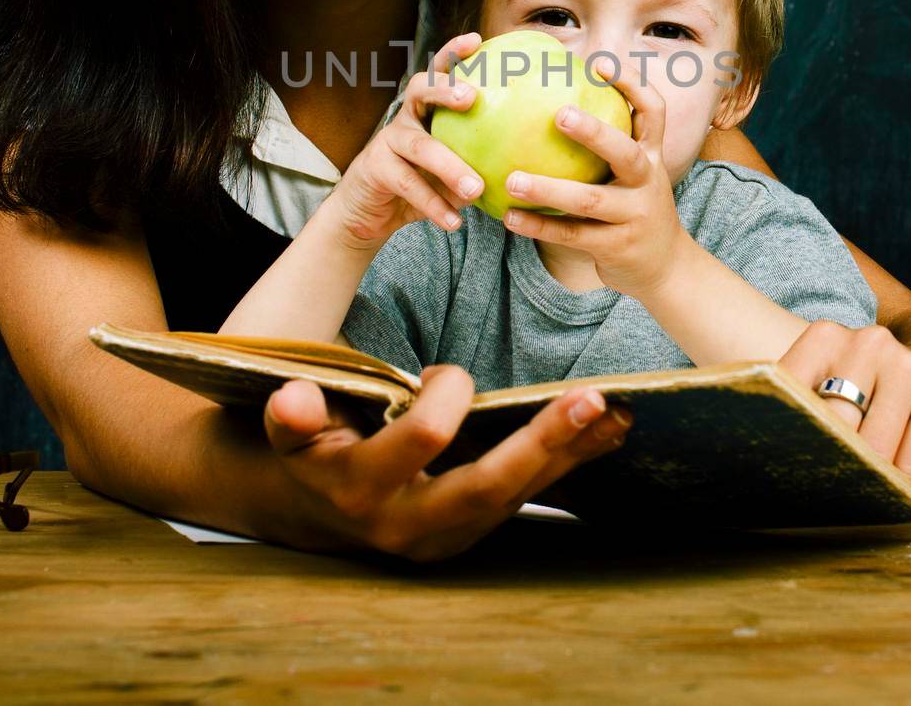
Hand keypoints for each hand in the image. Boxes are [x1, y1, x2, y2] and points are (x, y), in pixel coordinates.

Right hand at [262, 365, 631, 560]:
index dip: (447, 394)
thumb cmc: (310, 453)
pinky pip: (524, 498)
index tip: (449, 374)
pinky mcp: (470, 535)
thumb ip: (293, 415)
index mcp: (362, 489)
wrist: (314, 513)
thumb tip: (292, 395)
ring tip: (619, 415)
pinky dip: (565, 463)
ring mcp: (444, 536)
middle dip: (544, 441)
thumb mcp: (290, 433)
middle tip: (595, 400)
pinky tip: (605, 434)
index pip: (424, 438)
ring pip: (517, 496)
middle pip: (488, 486)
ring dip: (571, 454)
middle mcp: (408, 523)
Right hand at [326, 32, 485, 249]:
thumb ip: (480, 159)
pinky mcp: (375, 168)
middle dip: (444, 88)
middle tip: (471, 97)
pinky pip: (408, 184)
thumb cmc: (423, 184)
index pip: (438, 71)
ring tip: (477, 189)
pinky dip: (434, 205)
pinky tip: (455, 222)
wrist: (371, 213)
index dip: (453, 53)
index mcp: (426, 109)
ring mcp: (387, 141)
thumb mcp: (454, 168)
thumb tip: (529, 161)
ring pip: (420, 146)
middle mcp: (406, 117)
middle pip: (419, 89)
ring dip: (450, 167)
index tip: (477, 40)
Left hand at [499, 60, 685, 298]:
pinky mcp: (616, 247)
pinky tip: (509, 217)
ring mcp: (634, 217)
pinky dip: (539, 226)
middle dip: (595, 133)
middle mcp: (648, 182)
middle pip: (625, 152)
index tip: (599, 63)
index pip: (653, 111)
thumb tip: (553, 98)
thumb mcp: (635, 175)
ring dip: (549, 190)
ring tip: (512, 180)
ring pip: (590, 201)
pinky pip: (572, 235)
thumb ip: (608, 145)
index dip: (632, 84)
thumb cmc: (635, 209)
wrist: (666, 268)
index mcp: (652, 156)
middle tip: (558, 114)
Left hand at [779, 322, 910, 482]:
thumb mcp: (828, 389)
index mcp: (825, 337)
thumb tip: (752, 450)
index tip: (780, 460)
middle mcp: (869, 343)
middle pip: (834, 423)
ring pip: (875, 446)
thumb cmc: (868, 397)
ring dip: (870, 476)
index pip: (789, 390)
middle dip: (830, 460)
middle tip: (826, 485)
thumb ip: (795, 407)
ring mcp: (908, 365)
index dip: (785, 432)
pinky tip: (903, 477)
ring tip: (867, 482)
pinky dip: (904, 480)